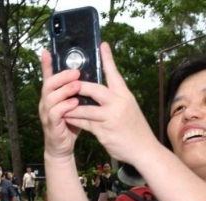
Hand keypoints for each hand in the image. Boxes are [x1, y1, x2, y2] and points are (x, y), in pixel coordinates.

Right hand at [39, 48, 81, 159]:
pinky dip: (64, 107)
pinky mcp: (51, 125)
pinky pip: (55, 113)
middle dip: (62, 76)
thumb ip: (77, 92)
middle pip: (48, 83)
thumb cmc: (70, 124)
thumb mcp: (74, 104)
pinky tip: (75, 104)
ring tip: (77, 86)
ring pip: (50, 97)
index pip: (48, 76)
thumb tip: (88, 76)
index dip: (46, 64)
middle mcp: (46, 102)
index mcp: (51, 95)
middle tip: (76, 72)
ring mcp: (46, 113)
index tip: (46, 51)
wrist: (62, 148)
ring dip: (65, 90)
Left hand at [60, 43, 161, 164]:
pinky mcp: (104, 131)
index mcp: (125, 95)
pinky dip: (74, 120)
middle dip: (78, 86)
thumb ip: (116, 99)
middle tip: (67, 83)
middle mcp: (118, 103)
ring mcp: (111, 118)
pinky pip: (84, 123)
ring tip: (60, 104)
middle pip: (94, 89)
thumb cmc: (135, 129)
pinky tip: (67, 118)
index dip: (108, 59)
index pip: (115, 74)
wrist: (145, 150)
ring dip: (71, 107)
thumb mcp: (129, 108)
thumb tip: (102, 91)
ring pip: (85, 108)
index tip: (102, 45)